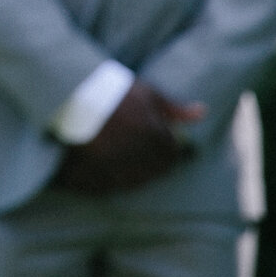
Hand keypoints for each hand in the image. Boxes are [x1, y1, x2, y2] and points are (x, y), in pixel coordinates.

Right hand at [52, 80, 205, 195]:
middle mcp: (137, 152)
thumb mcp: (147, 93)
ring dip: (137, 175)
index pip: (171, 153)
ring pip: (136, 181)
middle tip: (144, 153)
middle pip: (156, 170)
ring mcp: (115, 164)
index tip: (161, 143)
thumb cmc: (114, 90)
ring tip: (129, 162)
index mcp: (153, 133)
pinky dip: (114, 182)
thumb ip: (174, 108)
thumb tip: (202, 113)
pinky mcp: (94, 170)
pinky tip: (112, 172)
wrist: (73, 92)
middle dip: (155, 163)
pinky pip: (111, 186)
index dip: (168, 148)